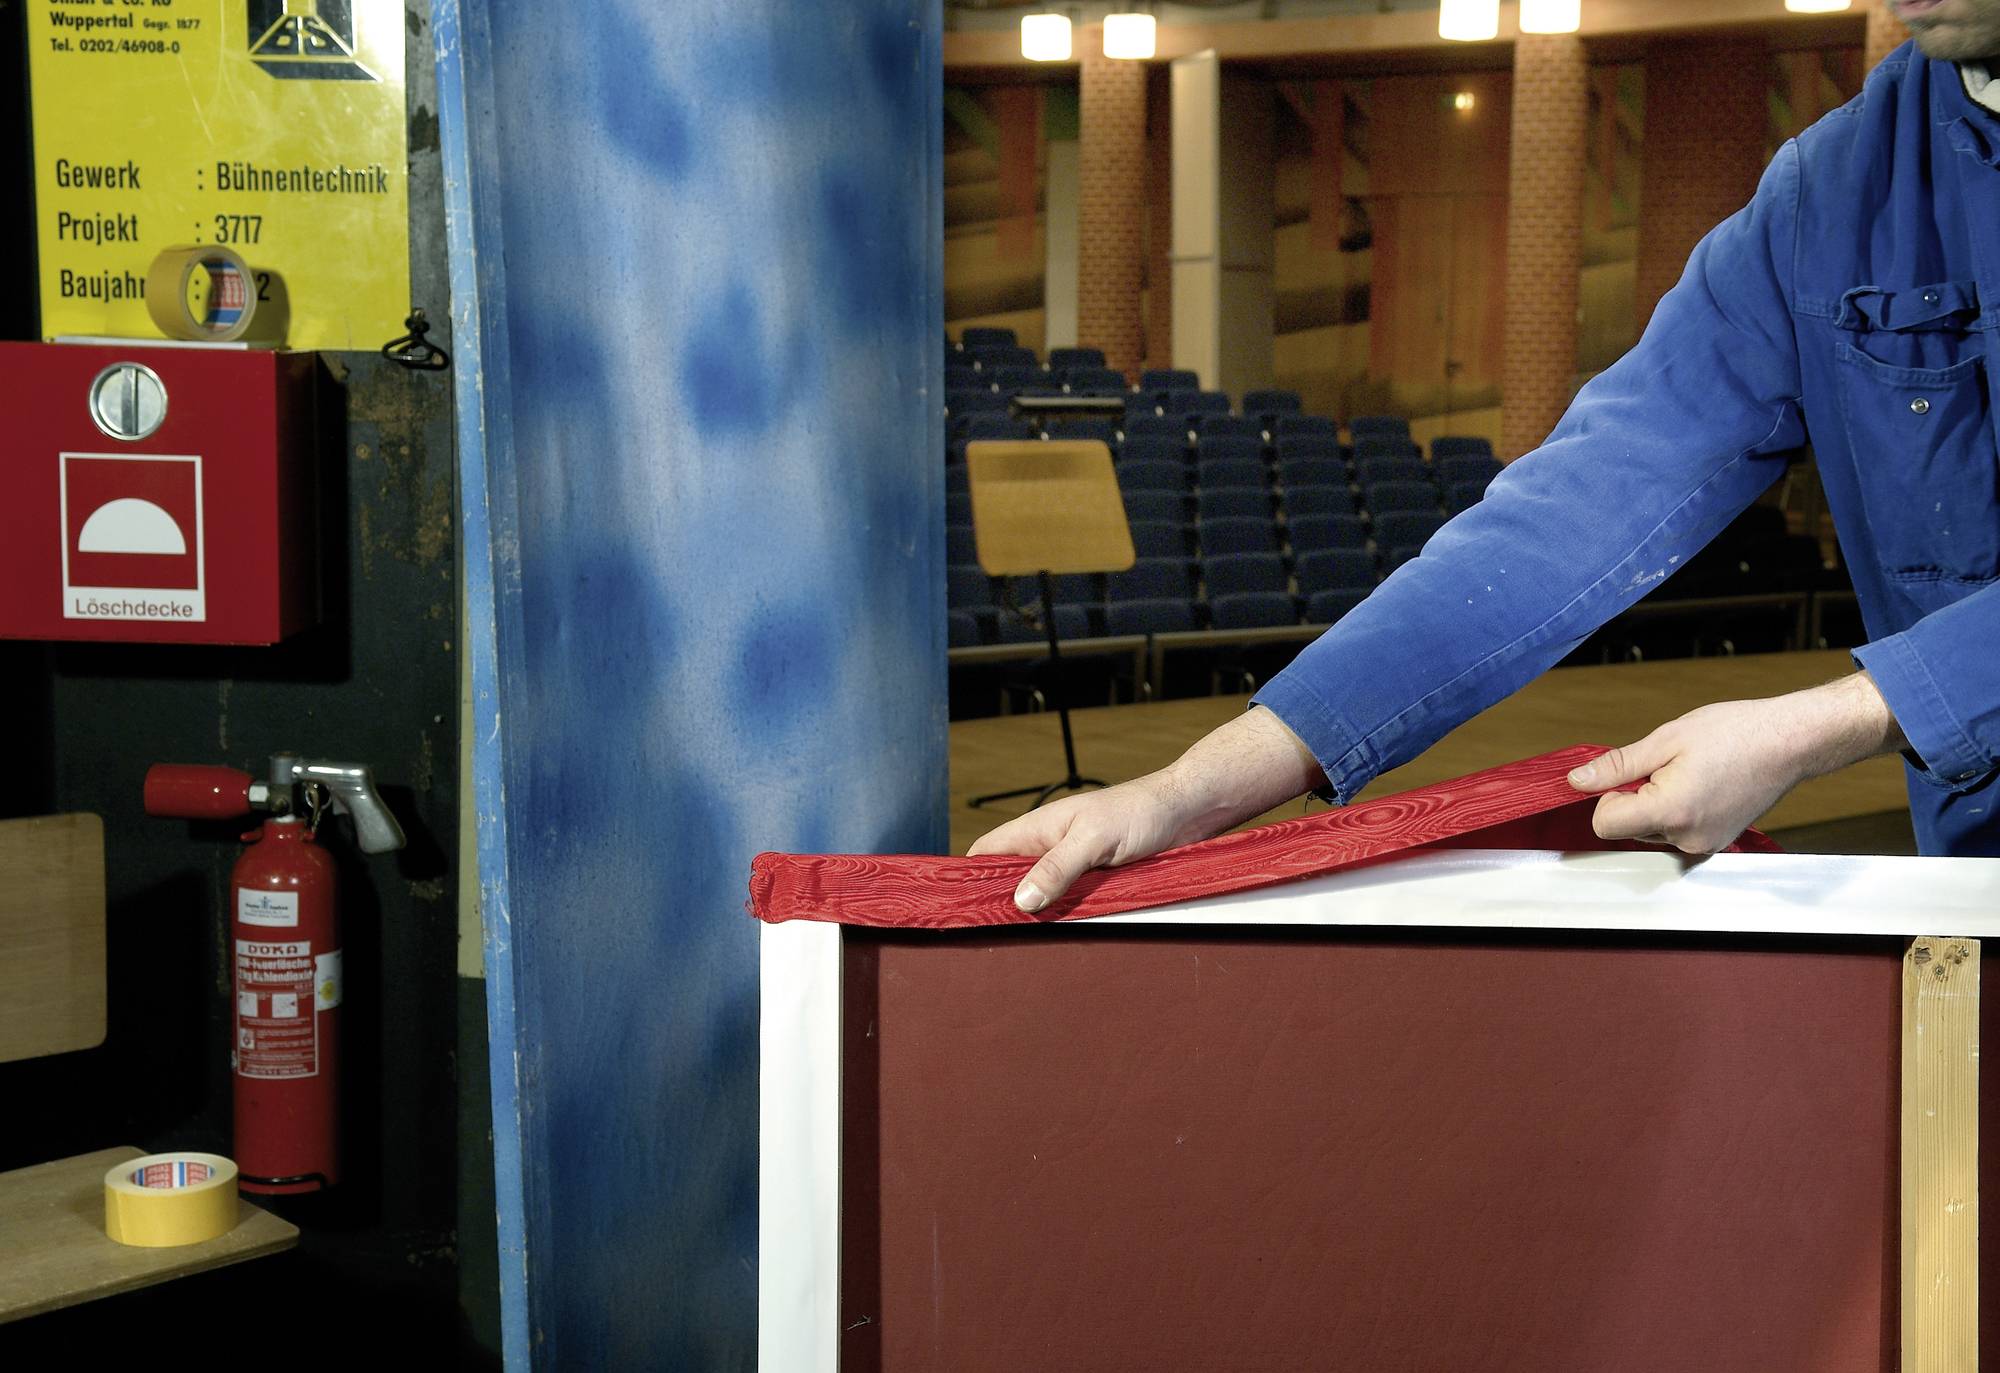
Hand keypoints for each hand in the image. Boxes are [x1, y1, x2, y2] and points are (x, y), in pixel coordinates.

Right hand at [967, 705, 1324, 911]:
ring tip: (1023, 948)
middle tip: (991, 941)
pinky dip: (1067, 921)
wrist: (1188, 811)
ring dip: (1038, 918)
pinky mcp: (1098, 883)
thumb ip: (1058, 868)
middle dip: (1001, 907)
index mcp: (1037, 829)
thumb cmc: (1138, 811)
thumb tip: (1021, 901)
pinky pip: (1072, 906)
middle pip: (1010, 882)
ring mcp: (1074, 868)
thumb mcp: (1093, 839)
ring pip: (1042, 898)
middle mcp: (1050, 848)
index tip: (955, 908)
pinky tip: (1063, 940)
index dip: (966, 877)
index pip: (985, 854)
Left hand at [1568, 672, 1905, 852]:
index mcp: (1671, 812)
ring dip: (1656, 803)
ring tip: (1690, 774)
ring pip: (1649, 830)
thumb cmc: (1736, 733)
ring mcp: (1704, 845)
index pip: (1604, 824)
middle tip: (1668, 767)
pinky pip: (1675, 832)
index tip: (1630, 774)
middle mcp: (1687, 838)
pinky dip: (1676, 812)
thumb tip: (1578, 780)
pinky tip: (1701, 787)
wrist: (1790, 742)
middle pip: (1627, 827)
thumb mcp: (1666, 739)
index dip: (1607, 795)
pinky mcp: (1716, 844)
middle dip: (1635, 796)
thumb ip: (1617, 765)